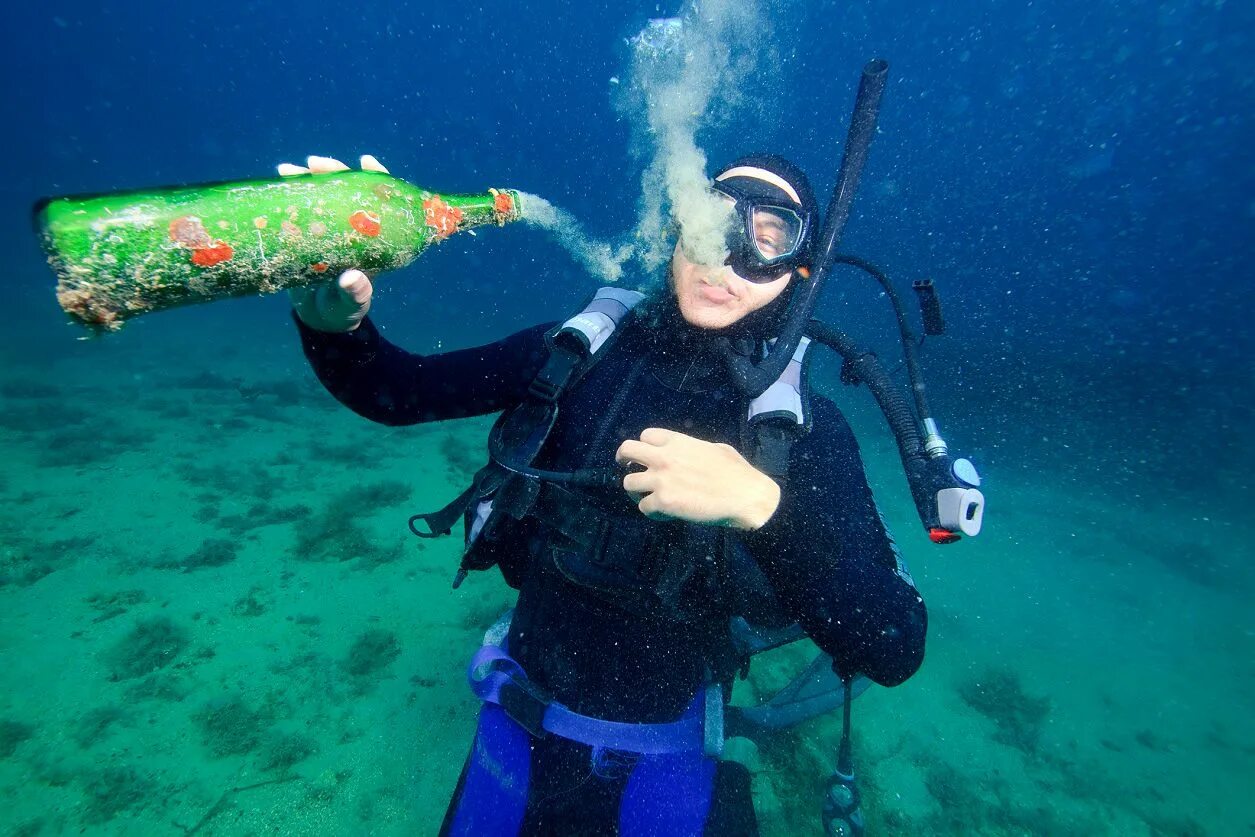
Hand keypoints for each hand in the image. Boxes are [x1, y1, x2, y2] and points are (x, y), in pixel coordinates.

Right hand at [282, 155, 388, 332]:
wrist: (318, 318)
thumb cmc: (342, 312)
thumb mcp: (350, 305)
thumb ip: (354, 294)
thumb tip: (352, 279)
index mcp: (373, 239)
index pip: (380, 202)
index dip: (377, 179)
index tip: (365, 162)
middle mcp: (353, 228)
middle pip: (348, 190)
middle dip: (334, 172)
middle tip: (314, 164)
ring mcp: (330, 227)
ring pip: (323, 194)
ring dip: (308, 177)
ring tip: (288, 169)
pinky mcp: (309, 232)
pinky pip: (302, 207)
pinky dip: (291, 191)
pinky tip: (279, 178)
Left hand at [616, 428, 780, 530]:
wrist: (746, 497)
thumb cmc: (738, 473)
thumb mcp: (716, 449)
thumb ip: (694, 448)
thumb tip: (690, 453)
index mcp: (677, 441)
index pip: (645, 436)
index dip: (644, 446)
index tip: (644, 455)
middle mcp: (664, 457)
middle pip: (627, 450)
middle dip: (623, 459)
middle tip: (625, 468)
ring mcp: (661, 480)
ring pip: (628, 483)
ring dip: (636, 491)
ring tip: (646, 498)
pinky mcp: (664, 503)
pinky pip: (643, 508)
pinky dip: (651, 512)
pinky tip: (663, 514)